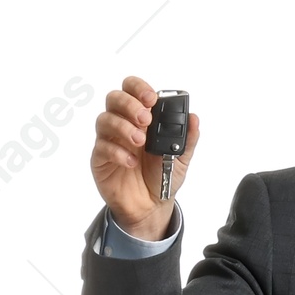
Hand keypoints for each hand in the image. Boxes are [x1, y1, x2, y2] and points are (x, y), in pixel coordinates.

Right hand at [89, 74, 200, 239]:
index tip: (151, 99)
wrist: (152, 206)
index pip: (132, 90)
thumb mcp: (181, 158)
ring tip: (140, 142)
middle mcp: (123, 124)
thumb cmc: (162, 176)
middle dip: (130, 105)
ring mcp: (110, 140)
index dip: (139, 88)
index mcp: (141, 118)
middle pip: (114, 98)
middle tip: (146, 120)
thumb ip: (187, 138)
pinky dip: (118, 152)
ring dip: (123, 127)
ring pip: (104, 120)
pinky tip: (132, 162)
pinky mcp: (100, 159)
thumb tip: (194, 118)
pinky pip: (102, 147)